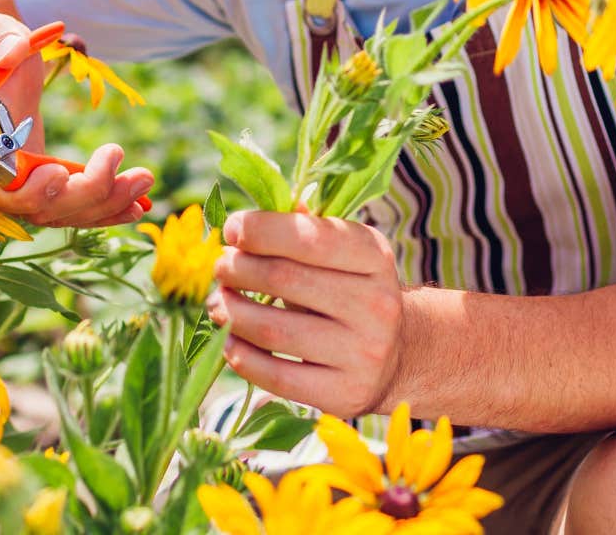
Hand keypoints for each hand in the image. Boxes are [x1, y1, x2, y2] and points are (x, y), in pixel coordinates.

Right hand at [0, 15, 153, 227]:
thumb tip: (12, 52)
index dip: (27, 190)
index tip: (58, 172)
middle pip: (37, 208)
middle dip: (84, 191)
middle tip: (117, 154)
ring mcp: (21, 192)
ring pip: (61, 215)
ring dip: (106, 202)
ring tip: (144, 178)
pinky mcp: (46, 193)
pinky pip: (75, 212)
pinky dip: (107, 211)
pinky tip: (139, 205)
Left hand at [208, 209, 403, 419]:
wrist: (398, 357)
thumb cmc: (351, 292)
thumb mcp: (344, 253)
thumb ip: (303, 231)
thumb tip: (246, 223)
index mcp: (375, 256)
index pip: (310, 237)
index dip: (260, 230)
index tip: (230, 229)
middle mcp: (377, 304)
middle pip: (283, 279)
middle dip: (238, 269)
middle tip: (220, 268)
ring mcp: (364, 353)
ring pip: (272, 330)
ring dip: (231, 312)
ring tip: (218, 303)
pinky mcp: (345, 393)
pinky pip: (276, 376)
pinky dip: (240, 356)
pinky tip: (229, 341)